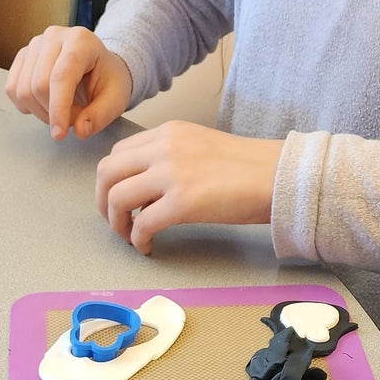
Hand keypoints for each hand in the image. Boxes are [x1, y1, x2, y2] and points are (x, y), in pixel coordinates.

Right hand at [6, 25, 133, 138]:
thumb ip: (100, 116)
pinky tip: (45, 104)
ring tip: (63, 110)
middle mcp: (53, 36)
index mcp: (80, 41)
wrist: (98, 65)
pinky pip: (12, 89)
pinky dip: (27, 105)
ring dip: (41, 112)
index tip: (60, 135)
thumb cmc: (108, 79)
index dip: (58, 109)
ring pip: (23, 90)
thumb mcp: (116, 99)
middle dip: (54, 113)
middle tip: (74, 118)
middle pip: (38, 86)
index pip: (61, 77)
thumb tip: (80, 131)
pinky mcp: (22, 56)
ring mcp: (34, 45)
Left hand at [94, 121, 281, 254]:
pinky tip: (148, 247)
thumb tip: (145, 191)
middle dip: (102, 201)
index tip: (118, 199)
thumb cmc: (247, 167)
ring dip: (116, 222)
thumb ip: (168, 159)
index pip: (118, 152)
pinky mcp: (182, 202)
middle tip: (114, 220)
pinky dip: (138, 240)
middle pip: (107, 172)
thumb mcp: (199, 147)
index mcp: (168, 133)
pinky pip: (142, 224)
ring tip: (129, 236)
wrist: (277, 176)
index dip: (111, 180)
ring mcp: (171, 174)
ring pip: (117, 197)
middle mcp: (164, 148)